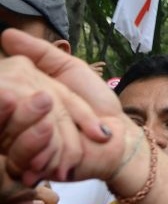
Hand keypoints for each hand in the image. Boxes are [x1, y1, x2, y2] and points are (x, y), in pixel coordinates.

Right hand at [0, 29, 132, 185]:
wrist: (120, 135)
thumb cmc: (97, 100)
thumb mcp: (69, 69)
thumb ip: (40, 53)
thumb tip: (6, 35)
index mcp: (20, 97)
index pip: (5, 91)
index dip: (10, 89)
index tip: (25, 89)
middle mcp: (13, 122)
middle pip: (5, 116)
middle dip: (23, 110)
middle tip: (47, 100)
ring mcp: (19, 145)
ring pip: (8, 139)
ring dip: (30, 132)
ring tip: (48, 126)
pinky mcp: (31, 168)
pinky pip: (20, 161)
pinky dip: (37, 150)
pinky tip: (51, 147)